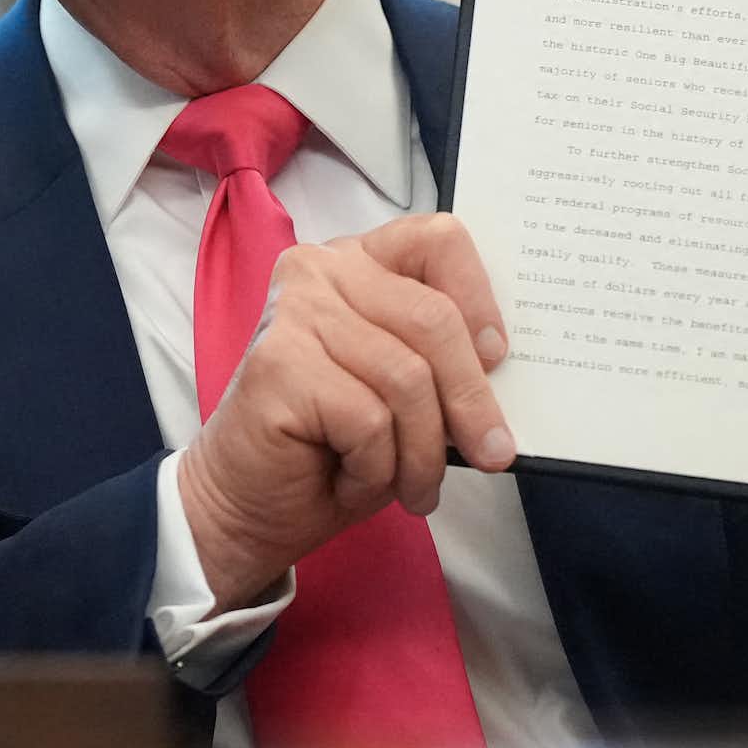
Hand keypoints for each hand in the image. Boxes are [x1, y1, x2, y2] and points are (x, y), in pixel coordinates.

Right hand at [173, 211, 515, 603]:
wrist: (242, 507)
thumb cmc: (331, 448)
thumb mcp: (403, 390)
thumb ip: (441, 360)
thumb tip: (505, 368)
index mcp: (360, 260)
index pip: (439, 240)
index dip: (479, 297)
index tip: (499, 357)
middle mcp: (323, 268)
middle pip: (434, 319)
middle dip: (471, 400)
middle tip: (492, 454)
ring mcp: (295, 311)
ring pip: (408, 378)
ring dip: (423, 453)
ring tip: (415, 489)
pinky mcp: (279, 363)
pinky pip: (369, 419)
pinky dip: (377, 469)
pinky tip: (351, 481)